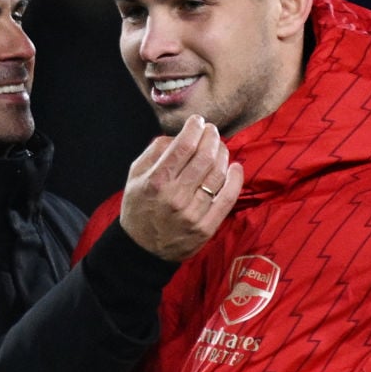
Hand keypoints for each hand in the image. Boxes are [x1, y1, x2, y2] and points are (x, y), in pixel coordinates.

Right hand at [120, 114, 243, 261]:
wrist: (142, 250)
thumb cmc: (139, 208)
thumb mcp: (135, 176)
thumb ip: (154, 151)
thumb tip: (178, 136)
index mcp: (156, 181)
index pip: (184, 145)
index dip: (195, 127)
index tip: (198, 121)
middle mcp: (175, 196)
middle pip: (205, 157)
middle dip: (212, 137)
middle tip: (212, 131)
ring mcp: (193, 213)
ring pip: (218, 174)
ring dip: (223, 154)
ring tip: (220, 147)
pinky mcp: (206, 227)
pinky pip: (227, 198)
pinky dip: (235, 179)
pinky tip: (235, 167)